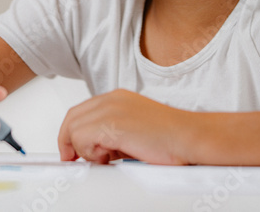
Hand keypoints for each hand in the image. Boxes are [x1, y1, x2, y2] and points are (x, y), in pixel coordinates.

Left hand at [58, 89, 197, 163]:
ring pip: (73, 130)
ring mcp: (110, 109)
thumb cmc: (171, 139)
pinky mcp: (110, 124)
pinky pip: (81, 139)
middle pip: (72, 118)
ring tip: (106, 159)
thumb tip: (96, 151)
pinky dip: (90, 153)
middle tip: (74, 161)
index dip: (72, 132)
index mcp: (116, 98)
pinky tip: (108, 158)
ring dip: (84, 150)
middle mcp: (111, 100)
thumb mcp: (134, 131)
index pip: (81, 111)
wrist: (190, 137)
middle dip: (69, 142)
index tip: (72, 150)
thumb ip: (113, 135)